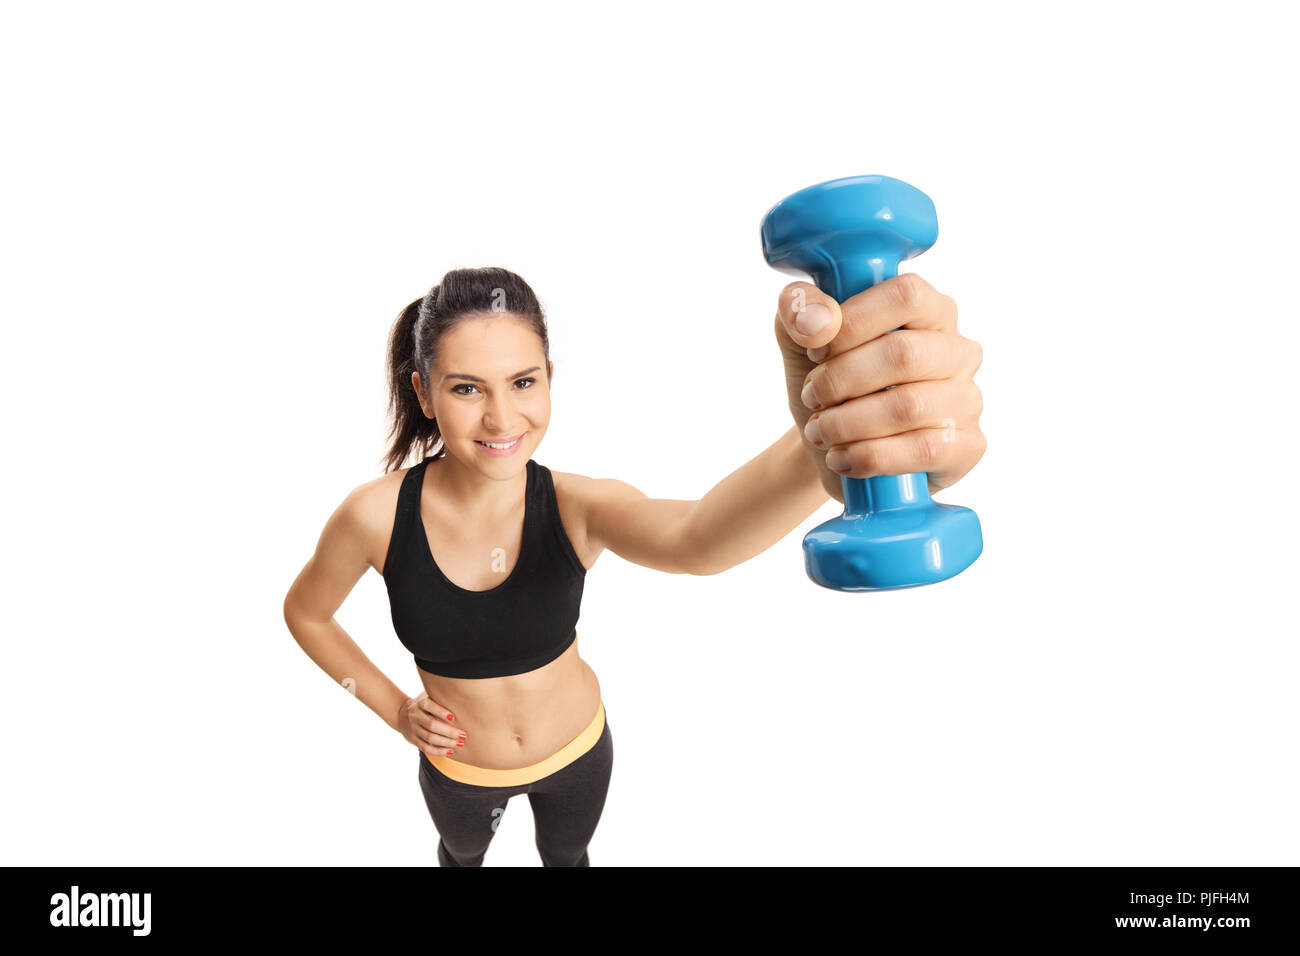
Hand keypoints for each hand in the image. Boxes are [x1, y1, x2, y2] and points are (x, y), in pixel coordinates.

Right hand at [398, 691, 465, 757]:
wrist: (401, 714)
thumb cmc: (423, 704)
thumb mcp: (428, 695)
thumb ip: (440, 697)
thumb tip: (460, 695)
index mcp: (420, 703)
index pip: (429, 706)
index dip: (441, 712)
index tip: (453, 718)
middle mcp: (416, 715)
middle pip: (431, 725)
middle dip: (449, 731)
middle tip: (463, 735)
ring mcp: (414, 728)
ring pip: (429, 738)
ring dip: (446, 742)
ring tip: (459, 744)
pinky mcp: (413, 739)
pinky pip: (425, 748)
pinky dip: (438, 751)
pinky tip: (450, 751)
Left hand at [774, 274, 985, 495]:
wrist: (832, 446)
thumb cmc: (828, 381)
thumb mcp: (799, 336)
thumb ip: (798, 306)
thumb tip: (817, 322)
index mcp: (929, 310)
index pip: (907, 295)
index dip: (854, 322)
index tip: (816, 349)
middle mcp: (958, 350)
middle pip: (904, 354)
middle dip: (841, 379)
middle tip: (812, 396)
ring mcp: (967, 399)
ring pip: (909, 407)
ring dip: (847, 423)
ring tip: (819, 430)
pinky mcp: (966, 446)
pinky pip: (922, 450)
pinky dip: (868, 457)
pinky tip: (841, 457)